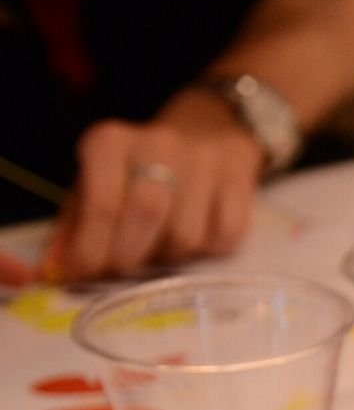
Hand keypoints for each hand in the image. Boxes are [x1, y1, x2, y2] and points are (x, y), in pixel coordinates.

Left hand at [45, 90, 263, 281]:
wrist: (207, 132)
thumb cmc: (139, 169)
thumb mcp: (97, 184)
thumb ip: (76, 226)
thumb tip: (57, 271)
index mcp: (111, 141)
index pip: (102, 204)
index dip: (91, 251)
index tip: (82, 277)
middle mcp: (159, 143)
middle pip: (146, 216)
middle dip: (129, 257)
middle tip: (120, 271)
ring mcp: (206, 160)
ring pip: (186, 236)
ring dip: (169, 257)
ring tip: (159, 248)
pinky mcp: (241, 181)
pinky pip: (224, 238)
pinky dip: (206, 251)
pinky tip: (195, 240)